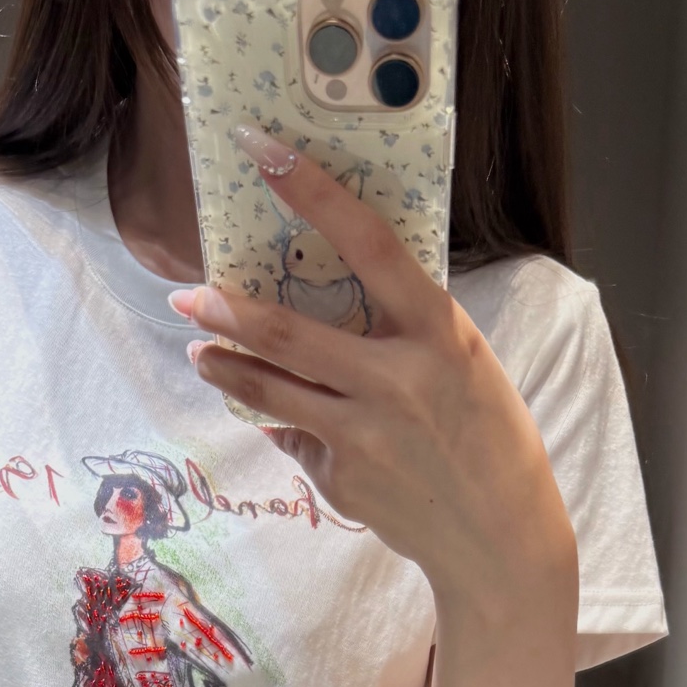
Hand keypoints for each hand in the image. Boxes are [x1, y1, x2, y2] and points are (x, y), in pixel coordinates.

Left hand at [169, 124, 576, 635]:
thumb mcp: (464, 364)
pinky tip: (303, 431)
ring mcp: (363, 434)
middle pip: (287, 333)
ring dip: (225, 368)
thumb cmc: (487, 437)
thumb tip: (327, 308)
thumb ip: (403, 333)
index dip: (312, 191)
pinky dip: (293, 429)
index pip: (368, 244)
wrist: (498, 536)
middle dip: (225, 311)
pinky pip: (298, 438)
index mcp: (439, 333)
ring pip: (269, 391)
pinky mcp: (341, 480)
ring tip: (200, 353)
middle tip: (188, 295)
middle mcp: (397, 380)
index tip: (264, 150)